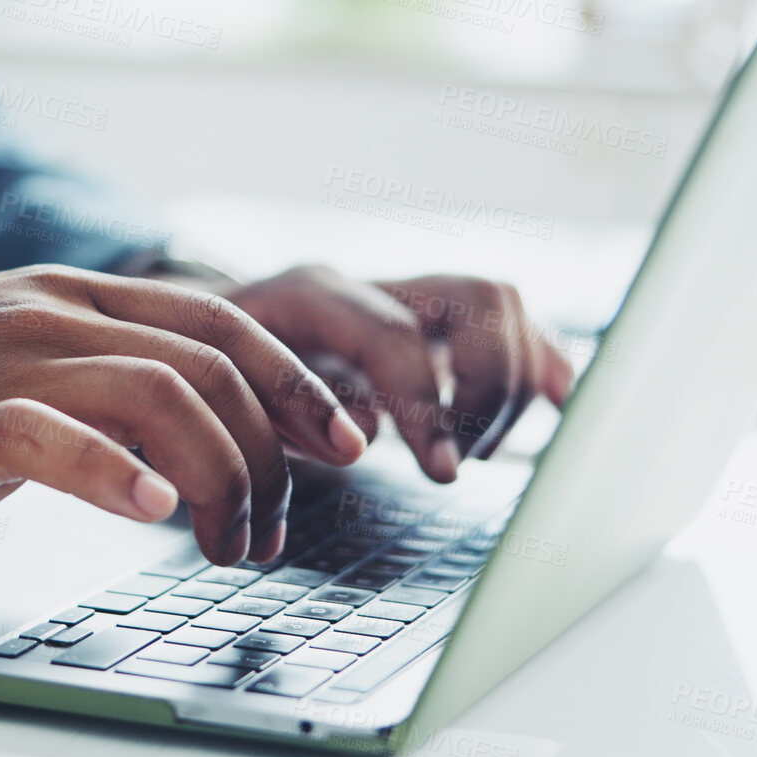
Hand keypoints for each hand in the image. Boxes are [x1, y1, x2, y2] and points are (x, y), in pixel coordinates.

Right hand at [0, 265, 364, 565]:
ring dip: (219, 476)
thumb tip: (179, 442)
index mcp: (68, 298)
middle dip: (277, 446)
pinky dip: (115, 474)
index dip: (300, 384)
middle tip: (283, 527)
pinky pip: (47, 435)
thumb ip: (89, 382)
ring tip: (228, 546)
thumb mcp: (4, 365)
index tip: (343, 446)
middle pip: (212, 358)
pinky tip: (151, 515)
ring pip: (154, 392)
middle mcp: (44, 312)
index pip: (223, 321)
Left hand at [213, 265, 573, 481]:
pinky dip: (541, 360)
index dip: (427, 405)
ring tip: (475, 449)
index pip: (394, 333)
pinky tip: (563, 404)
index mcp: (309, 294)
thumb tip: (357, 440)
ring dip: (511, 382)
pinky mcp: (428, 320)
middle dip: (487, 389)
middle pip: (475, 296)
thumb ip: (284, 412)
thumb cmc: (209, 375)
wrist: (193, 337)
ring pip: (500, 303)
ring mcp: (402, 293)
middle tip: (459, 460)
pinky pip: (507, 323)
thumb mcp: (226, 395)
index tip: (443, 474)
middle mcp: (367, 282)